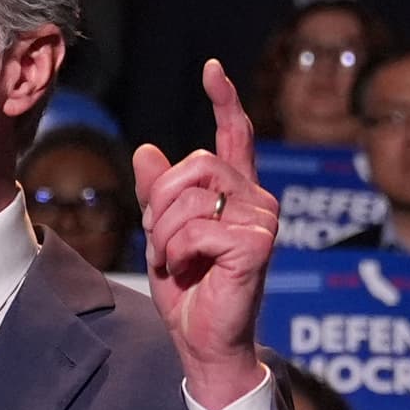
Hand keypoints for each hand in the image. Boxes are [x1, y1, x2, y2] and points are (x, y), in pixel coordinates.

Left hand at [135, 59, 277, 409]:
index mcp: (236, 193)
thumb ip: (158, 195)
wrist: (202, 340)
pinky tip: (189, 271)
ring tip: (177, 261)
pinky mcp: (257, 242)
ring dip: (165, 234)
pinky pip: (194, 229)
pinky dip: (176, 252)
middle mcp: (256, 198)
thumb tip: (147, 150)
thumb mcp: (162, 235)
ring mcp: (262, 218)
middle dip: (161, 204)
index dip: (224, 101)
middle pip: (193, 164)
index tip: (212, 69)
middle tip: (164, 243)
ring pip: (189, 197)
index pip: (234, 136)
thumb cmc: (189, 291)